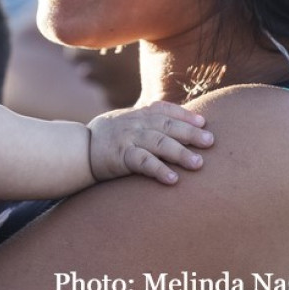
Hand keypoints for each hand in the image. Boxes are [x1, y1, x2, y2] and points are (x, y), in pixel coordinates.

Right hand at [86, 100, 213, 184]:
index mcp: (138, 114)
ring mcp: (128, 139)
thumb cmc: (105, 137)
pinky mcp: (120, 157)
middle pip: (167, 125)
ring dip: (180, 153)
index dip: (185, 114)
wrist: (77, 150)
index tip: (203, 121)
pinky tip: (173, 180)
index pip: (164, 110)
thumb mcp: (125, 122)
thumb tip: (171, 126)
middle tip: (211, 141)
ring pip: (159, 143)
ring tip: (199, 164)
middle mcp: (135, 123)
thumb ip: (145, 121)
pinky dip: (159, 170)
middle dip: (190, 132)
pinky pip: (143, 162)